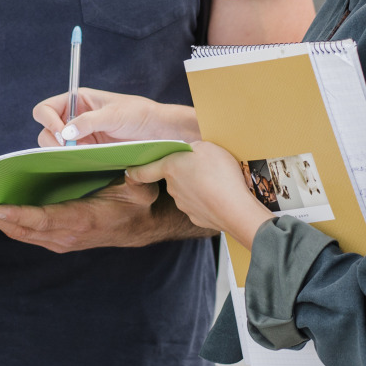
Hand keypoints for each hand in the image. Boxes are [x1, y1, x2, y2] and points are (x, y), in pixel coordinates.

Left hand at [0, 178, 205, 252]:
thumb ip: (134, 178)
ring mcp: (60, 241)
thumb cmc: (137, 203)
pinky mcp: (56, 241)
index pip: (43, 219)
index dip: (16, 215)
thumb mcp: (139, 188)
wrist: (141, 226)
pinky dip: (5, 222)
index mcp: (82, 220)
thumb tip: (130, 168)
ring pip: (19, 233)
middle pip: (22, 229)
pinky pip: (26, 233)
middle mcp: (67, 235)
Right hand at [32, 89, 199, 147]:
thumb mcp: (113, 114)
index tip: (61, 133)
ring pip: (56, 145)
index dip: (48, 120)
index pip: (46, 108)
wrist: (159, 131)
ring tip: (84, 151)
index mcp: (78, 100)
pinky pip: (71, 155)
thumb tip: (64, 133)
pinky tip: (88, 157)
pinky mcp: (89, 149)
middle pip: (46, 129)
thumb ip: (88, 121)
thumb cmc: (139, 114)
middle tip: (71, 147)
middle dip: (54, 139)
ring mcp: (81, 134)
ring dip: (64, 151)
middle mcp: (75, 116)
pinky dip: (74, 158)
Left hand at [128, 142, 274, 247]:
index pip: (143, 171)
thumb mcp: (206, 147)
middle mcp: (172, 188)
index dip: (136, 170)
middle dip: (184, 173)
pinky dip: (208, 201)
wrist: (235, 209)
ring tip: (218, 181)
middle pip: (173, 178)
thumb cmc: (220, 173)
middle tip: (204, 167)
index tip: (130, 170)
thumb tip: (191, 154)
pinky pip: (200, 205)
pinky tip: (221, 196)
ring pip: (188, 192)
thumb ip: (192, 148)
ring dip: (198, 187)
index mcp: (170, 168)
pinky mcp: (197, 218)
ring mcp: (184, 205)